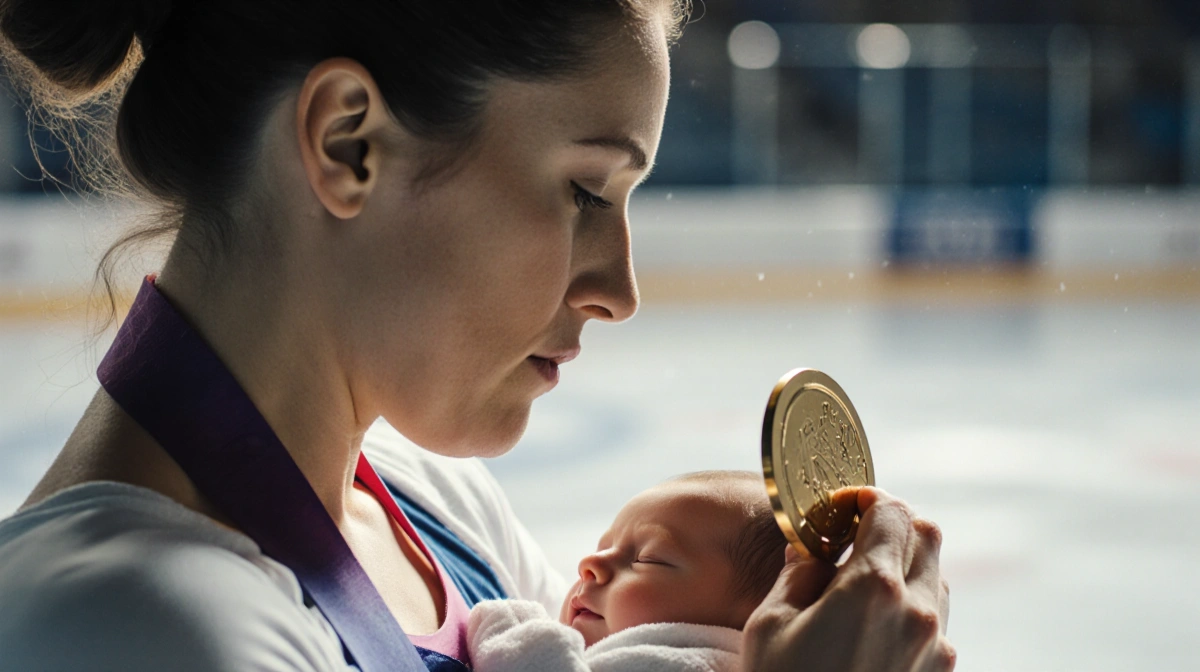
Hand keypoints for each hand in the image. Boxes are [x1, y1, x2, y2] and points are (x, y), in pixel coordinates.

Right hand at [742, 488, 953, 671]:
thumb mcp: (770, 626)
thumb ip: (798, 574)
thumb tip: (812, 546)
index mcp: (873, 588)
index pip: (891, 510)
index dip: (866, 499)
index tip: (841, 507)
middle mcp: (918, 612)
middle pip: (927, 534)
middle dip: (891, 524)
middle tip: (853, 536)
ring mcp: (936, 648)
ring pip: (936, 577)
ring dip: (905, 565)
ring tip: (858, 585)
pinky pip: (935, 621)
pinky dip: (910, 606)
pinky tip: (870, 626)